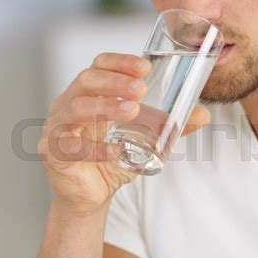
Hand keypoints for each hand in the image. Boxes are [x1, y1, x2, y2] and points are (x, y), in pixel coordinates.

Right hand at [38, 52, 210, 214]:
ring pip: (75, 108)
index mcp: (88, 93)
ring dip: (104, 107)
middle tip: (142, 90)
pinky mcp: (53, 152)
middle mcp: (68, 104)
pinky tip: (116, 151)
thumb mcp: (145, 140)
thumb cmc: (112, 159)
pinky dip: (95, 148)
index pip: (99, 65)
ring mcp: (57, 127)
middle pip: (85, 81)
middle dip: (114, 82)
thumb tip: (203, 115)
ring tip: (132, 111)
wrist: (91, 195)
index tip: (145, 68)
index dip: (120, 63)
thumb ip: (170, 127)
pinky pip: (71, 146)